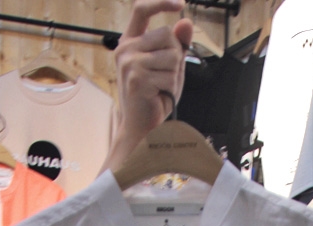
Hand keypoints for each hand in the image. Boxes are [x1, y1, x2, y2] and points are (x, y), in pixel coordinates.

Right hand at [101, 0, 192, 173]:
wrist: (142, 127)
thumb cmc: (155, 96)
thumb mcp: (169, 65)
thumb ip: (177, 43)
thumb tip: (186, 22)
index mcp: (130, 41)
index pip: (142, 9)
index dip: (161, 2)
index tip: (180, 4)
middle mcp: (125, 49)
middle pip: (167, 34)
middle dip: (176, 56)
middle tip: (165, 77)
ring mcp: (130, 63)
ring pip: (172, 55)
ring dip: (175, 74)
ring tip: (161, 87)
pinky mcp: (138, 78)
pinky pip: (170, 74)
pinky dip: (171, 87)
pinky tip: (159, 96)